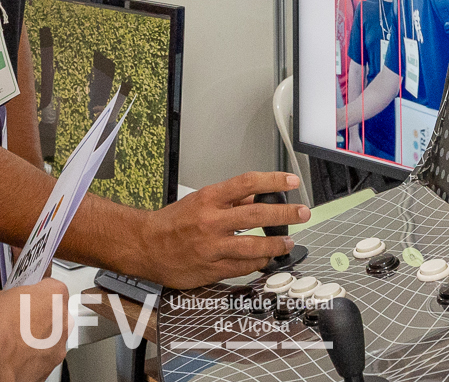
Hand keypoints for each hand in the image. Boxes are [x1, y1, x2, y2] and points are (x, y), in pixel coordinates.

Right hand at [0, 279, 70, 381]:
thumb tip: (6, 302)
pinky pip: (45, 354)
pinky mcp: (51, 365)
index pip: (50, 285)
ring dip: (38, 335)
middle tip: (19, 316)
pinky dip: (34, 354)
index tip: (25, 295)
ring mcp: (58, 344)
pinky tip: (17, 353)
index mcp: (53, 295)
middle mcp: (62, 320)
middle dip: (39, 313)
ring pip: (52, 335)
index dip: (35, 290)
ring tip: (15, 337)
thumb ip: (10, 297)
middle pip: (55, 311)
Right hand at [129, 171, 308, 288]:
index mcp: (208, 199)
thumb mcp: (200, 201)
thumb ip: (230, 200)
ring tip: (289, 242)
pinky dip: (258, 262)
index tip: (290, 181)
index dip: (272, 181)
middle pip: (256, 215)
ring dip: (276, 244)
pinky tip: (266, 259)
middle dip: (284, 215)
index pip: (246, 183)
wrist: (146, 246)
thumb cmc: (172, 222)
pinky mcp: (212, 268)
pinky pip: (243, 266)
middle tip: (302, 213)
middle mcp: (211, 221)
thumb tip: (257, 197)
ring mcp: (212, 247)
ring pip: (253, 246)